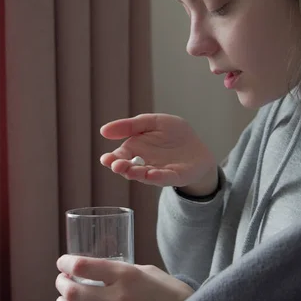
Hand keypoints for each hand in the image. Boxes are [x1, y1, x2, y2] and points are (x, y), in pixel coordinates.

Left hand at [55, 255, 193, 300]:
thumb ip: (120, 271)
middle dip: (61, 284)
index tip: (62, 262)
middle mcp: (119, 298)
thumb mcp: (145, 270)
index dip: (66, 263)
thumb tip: (95, 272)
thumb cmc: (168, 290)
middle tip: (61, 281)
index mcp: (125, 275)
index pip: (84, 266)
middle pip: (74, 292)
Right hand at [100, 113, 217, 194]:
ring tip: (131, 170)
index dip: (111, 159)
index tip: (106, 159)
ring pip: (144, 175)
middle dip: (122, 167)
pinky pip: (164, 178)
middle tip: (117, 165)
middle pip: (128, 168)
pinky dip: (158, 177)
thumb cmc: (173, 133)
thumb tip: (103, 131)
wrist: (197, 146)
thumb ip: (130, 125)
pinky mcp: (174, 177)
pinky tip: (152, 173)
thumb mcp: (152, 122)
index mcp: (135, 150)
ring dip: (137, 173)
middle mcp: (143, 164)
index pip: (119, 156)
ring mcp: (158, 172)